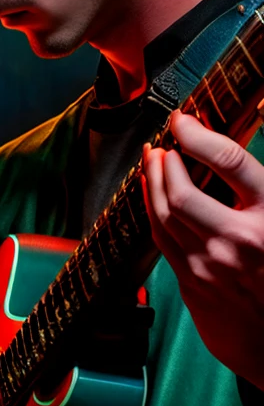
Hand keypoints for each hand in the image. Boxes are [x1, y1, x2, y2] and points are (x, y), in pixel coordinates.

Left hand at [142, 110, 263, 388]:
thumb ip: (259, 188)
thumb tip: (238, 150)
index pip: (231, 162)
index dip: (200, 134)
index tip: (183, 120)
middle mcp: (239, 241)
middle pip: (183, 192)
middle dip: (165, 162)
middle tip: (161, 144)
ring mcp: (211, 266)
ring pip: (164, 216)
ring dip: (152, 184)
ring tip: (152, 163)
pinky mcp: (193, 285)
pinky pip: (163, 240)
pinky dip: (154, 212)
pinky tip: (154, 198)